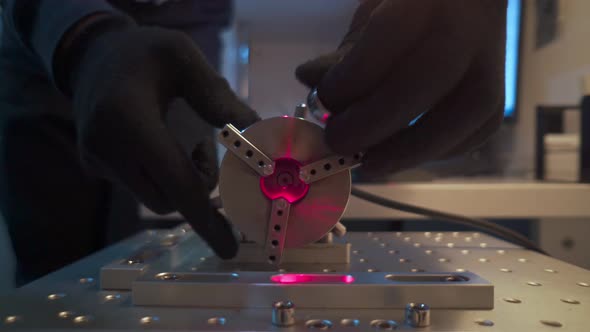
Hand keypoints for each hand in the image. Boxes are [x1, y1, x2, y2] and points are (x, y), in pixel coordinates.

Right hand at [69, 24, 258, 257]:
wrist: (92, 56)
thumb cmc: (143, 52)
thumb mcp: (184, 55)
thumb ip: (217, 96)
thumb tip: (255, 131)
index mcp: (128, 121)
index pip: (174, 183)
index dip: (205, 219)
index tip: (229, 249)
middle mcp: (107, 149)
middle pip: (168, 198)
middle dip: (198, 185)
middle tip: (208, 150)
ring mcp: (98, 163)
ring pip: (156, 196)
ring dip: (181, 178)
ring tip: (185, 139)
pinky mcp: (97, 167)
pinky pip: (141, 186)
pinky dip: (163, 174)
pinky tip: (163, 142)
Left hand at [296, 0, 506, 173]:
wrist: (468, 8)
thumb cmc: (410, 13)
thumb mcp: (371, 20)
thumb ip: (344, 54)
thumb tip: (308, 80)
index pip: (391, 35)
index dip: (354, 77)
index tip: (321, 103)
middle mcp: (471, 27)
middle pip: (431, 78)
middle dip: (378, 120)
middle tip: (339, 142)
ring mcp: (494, 64)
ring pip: (466, 112)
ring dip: (412, 149)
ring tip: (370, 164)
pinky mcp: (500, 98)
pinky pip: (475, 132)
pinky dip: (436, 152)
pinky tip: (402, 155)